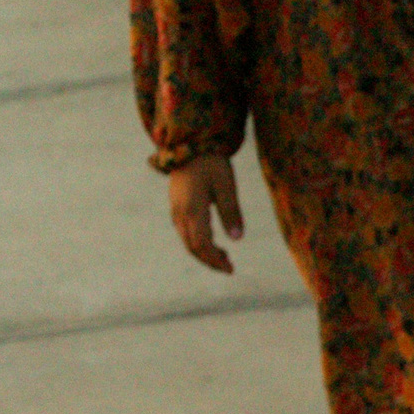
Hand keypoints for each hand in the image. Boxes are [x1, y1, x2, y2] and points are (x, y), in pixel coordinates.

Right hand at [169, 153, 243, 273]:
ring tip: (223, 255)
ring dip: (203, 252)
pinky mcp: (176, 204)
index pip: (202, 245)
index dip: (215, 260)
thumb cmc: (211, 162)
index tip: (231, 269)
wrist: (189, 143)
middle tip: (229, 267)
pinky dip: (197, 241)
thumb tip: (237, 239)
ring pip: (186, 240)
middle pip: (192, 246)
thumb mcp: (226, 185)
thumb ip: (231, 212)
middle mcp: (180, 212)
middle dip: (210, 260)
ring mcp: (176, 208)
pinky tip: (211, 239)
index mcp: (193, 209)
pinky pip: (184, 231)